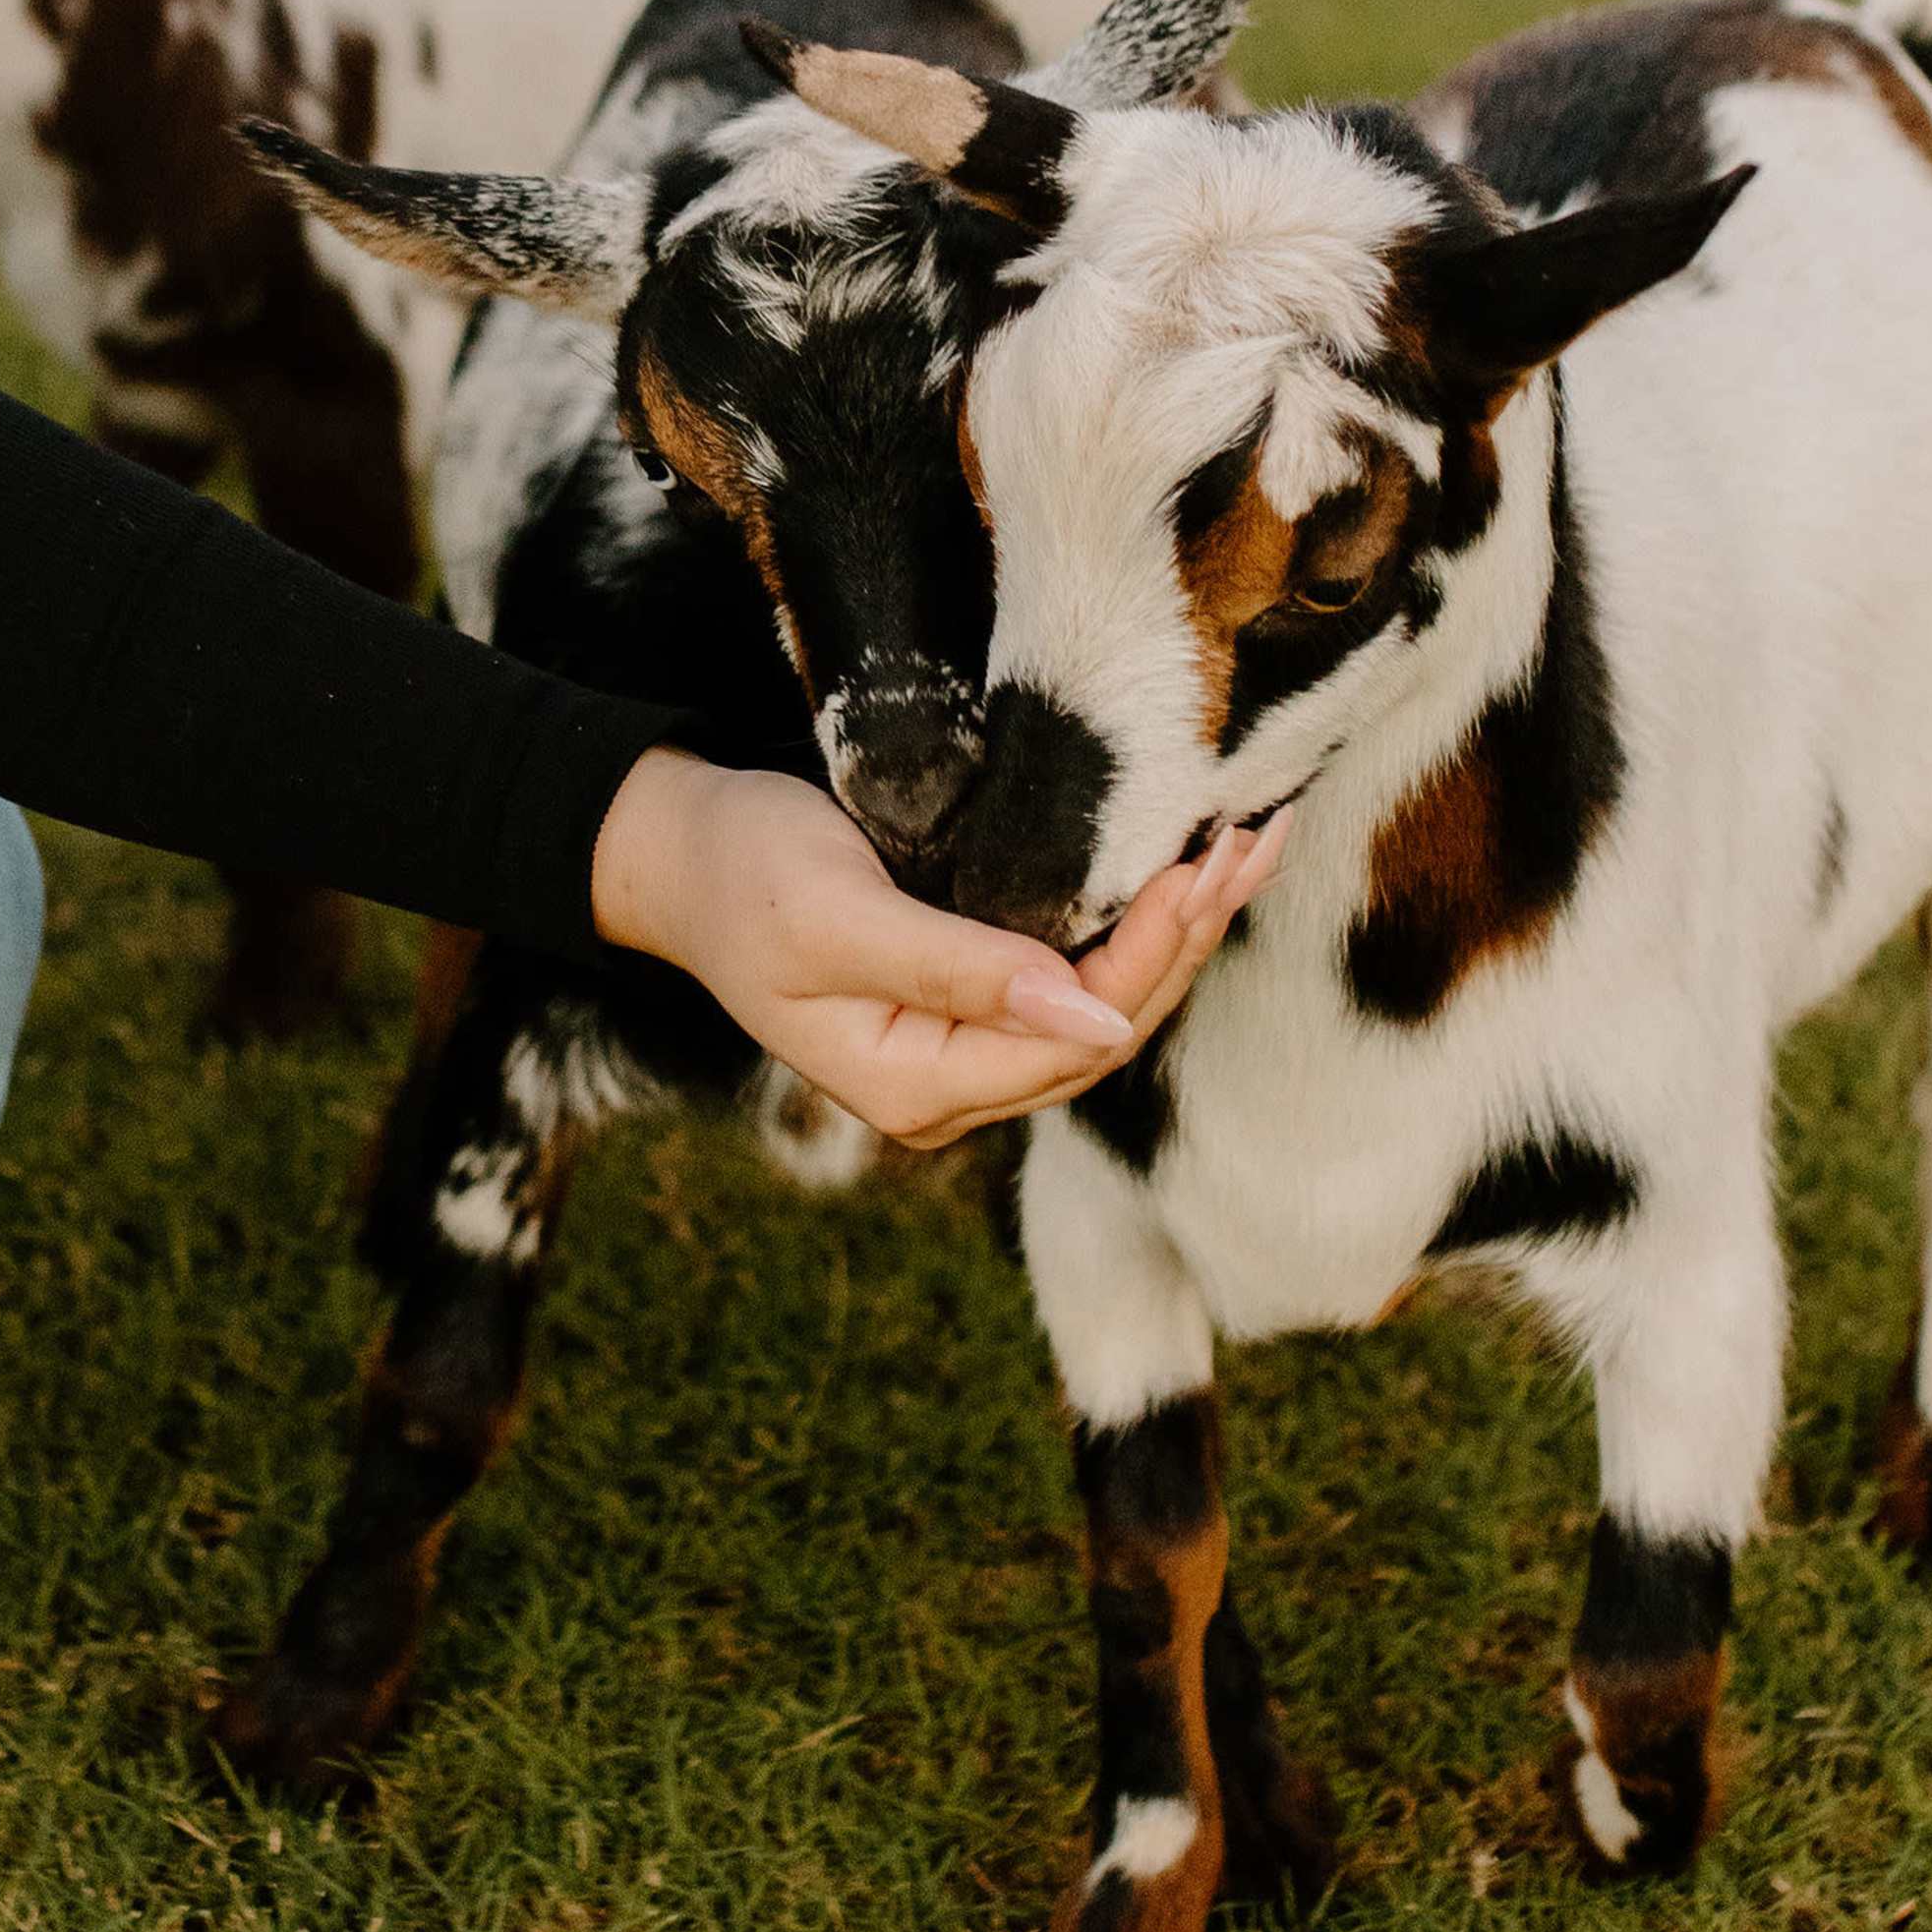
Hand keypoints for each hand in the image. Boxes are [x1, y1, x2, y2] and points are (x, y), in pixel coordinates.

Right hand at [586, 753, 1278, 1151]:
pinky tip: (1185, 869)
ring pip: (1104, 1004)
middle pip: (1107, 1028)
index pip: (1074, 1034)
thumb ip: (958, 970)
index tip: (1203, 866)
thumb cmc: (741, 874)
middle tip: (1255, 844)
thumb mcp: (836, 916)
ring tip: (1249, 849)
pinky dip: (1137, 921)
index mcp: (917, 1087)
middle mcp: (953, 1086)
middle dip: (1188, 938)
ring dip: (1179, 930)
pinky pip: (1076, 974)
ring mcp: (962, 1048)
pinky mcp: (968, 997)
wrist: (676, 853)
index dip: (1150, 954)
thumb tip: (1093, 1017)